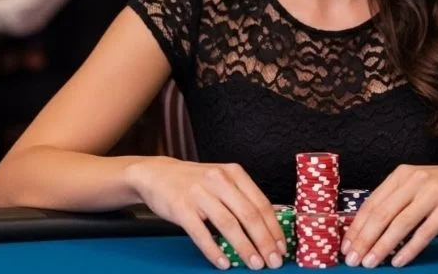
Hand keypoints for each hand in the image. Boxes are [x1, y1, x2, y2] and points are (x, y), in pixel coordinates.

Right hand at [126, 157, 286, 269]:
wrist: (156, 174)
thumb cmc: (194, 181)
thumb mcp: (221, 180)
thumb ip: (241, 198)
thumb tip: (266, 229)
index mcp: (234, 173)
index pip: (261, 203)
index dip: (274, 227)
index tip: (281, 247)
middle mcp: (219, 180)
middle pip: (249, 215)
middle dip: (264, 241)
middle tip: (273, 261)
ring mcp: (200, 193)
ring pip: (228, 224)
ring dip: (244, 247)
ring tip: (254, 264)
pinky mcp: (181, 208)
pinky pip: (201, 233)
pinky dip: (214, 250)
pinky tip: (224, 263)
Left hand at [341, 160, 437, 267]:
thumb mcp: (417, 184)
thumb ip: (396, 199)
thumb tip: (368, 228)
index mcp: (402, 174)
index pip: (372, 203)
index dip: (357, 226)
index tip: (346, 246)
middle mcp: (414, 181)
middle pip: (382, 214)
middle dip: (364, 239)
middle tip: (353, 259)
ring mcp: (432, 193)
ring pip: (400, 224)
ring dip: (382, 246)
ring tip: (370, 263)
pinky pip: (424, 232)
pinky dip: (409, 249)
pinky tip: (398, 262)